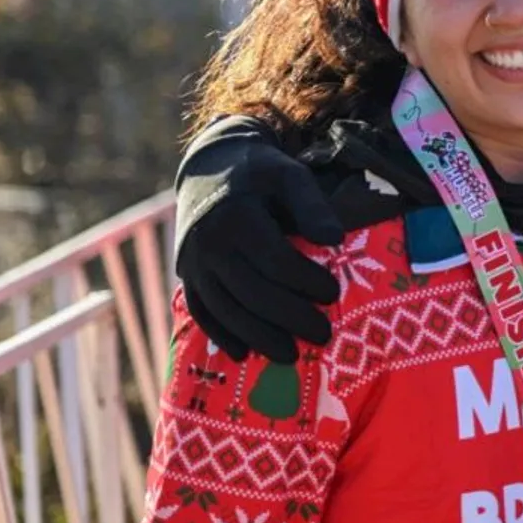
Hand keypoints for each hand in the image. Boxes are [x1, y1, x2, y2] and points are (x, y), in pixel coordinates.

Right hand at [174, 122, 343, 362]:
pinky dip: (221, 335)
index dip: (305, 281)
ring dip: (258, 337)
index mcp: (236, 217)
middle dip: (290, 319)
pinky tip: (244, 354)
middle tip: (323, 336)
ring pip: (226, 310)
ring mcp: (194, 264)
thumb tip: (335, 240)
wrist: (211, 166)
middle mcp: (209, 245)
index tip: (333, 294)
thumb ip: (312, 205)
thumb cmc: (261, 172)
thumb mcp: (290, 175)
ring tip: (292, 356)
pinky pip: (201, 311)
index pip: (275, 261)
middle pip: (251, 293)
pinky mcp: (187, 276)